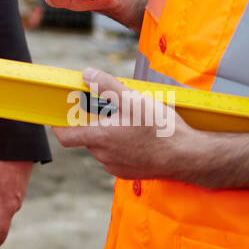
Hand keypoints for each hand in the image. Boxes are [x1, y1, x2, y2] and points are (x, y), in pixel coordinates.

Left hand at [51, 69, 199, 180]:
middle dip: (95, 122)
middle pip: (87, 137)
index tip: (62, 114)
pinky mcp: (130, 173)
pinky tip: (140, 136)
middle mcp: (104, 156)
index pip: (65, 136)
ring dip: (110, 134)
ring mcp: (117, 167)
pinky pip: (117, 157)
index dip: (59, 124)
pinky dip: (122, 146)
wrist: (189, 156)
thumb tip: (87, 74)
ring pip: (103, 147)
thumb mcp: (133, 99)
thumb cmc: (161, 128)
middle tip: (112, 109)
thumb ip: (106, 85)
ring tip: (131, 121)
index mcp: (100, 138)